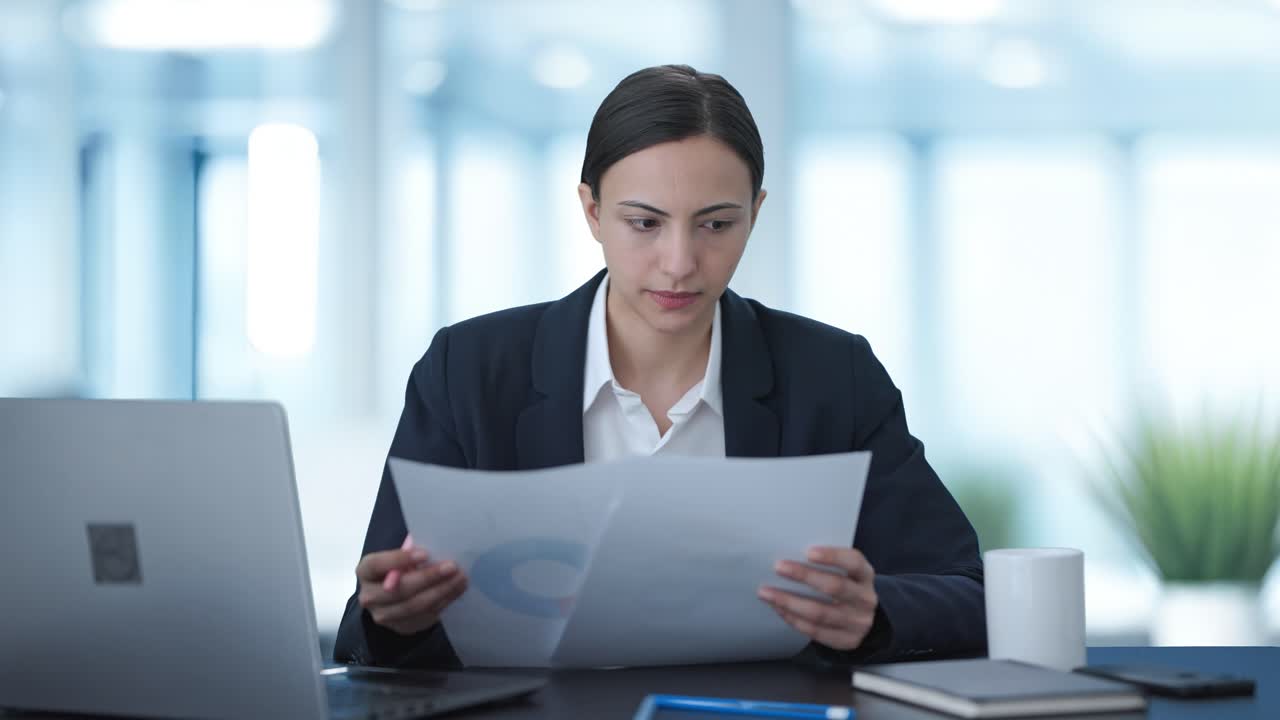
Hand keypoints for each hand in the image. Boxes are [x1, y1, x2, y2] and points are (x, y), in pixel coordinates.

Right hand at [357, 544, 468, 635]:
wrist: (390, 598)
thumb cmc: (397, 568)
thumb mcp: (398, 556)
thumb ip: (410, 552)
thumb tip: (434, 546)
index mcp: (366, 571)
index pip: (378, 564)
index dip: (400, 559)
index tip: (425, 553)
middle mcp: (369, 596)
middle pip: (399, 589)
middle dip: (428, 577)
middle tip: (452, 567)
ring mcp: (384, 615)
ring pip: (415, 605)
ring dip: (441, 591)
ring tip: (461, 578)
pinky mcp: (402, 627)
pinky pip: (425, 615)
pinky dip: (444, 601)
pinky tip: (457, 590)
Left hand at [757, 546, 877, 650]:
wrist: (867, 619)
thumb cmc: (847, 587)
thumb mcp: (846, 572)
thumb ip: (828, 564)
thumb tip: (791, 555)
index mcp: (865, 575)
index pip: (854, 562)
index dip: (832, 556)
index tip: (809, 552)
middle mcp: (865, 599)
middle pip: (835, 587)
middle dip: (804, 576)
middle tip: (779, 567)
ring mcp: (857, 622)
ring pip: (820, 613)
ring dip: (790, 602)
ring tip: (767, 593)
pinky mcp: (846, 640)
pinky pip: (815, 631)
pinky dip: (793, 618)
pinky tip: (778, 608)